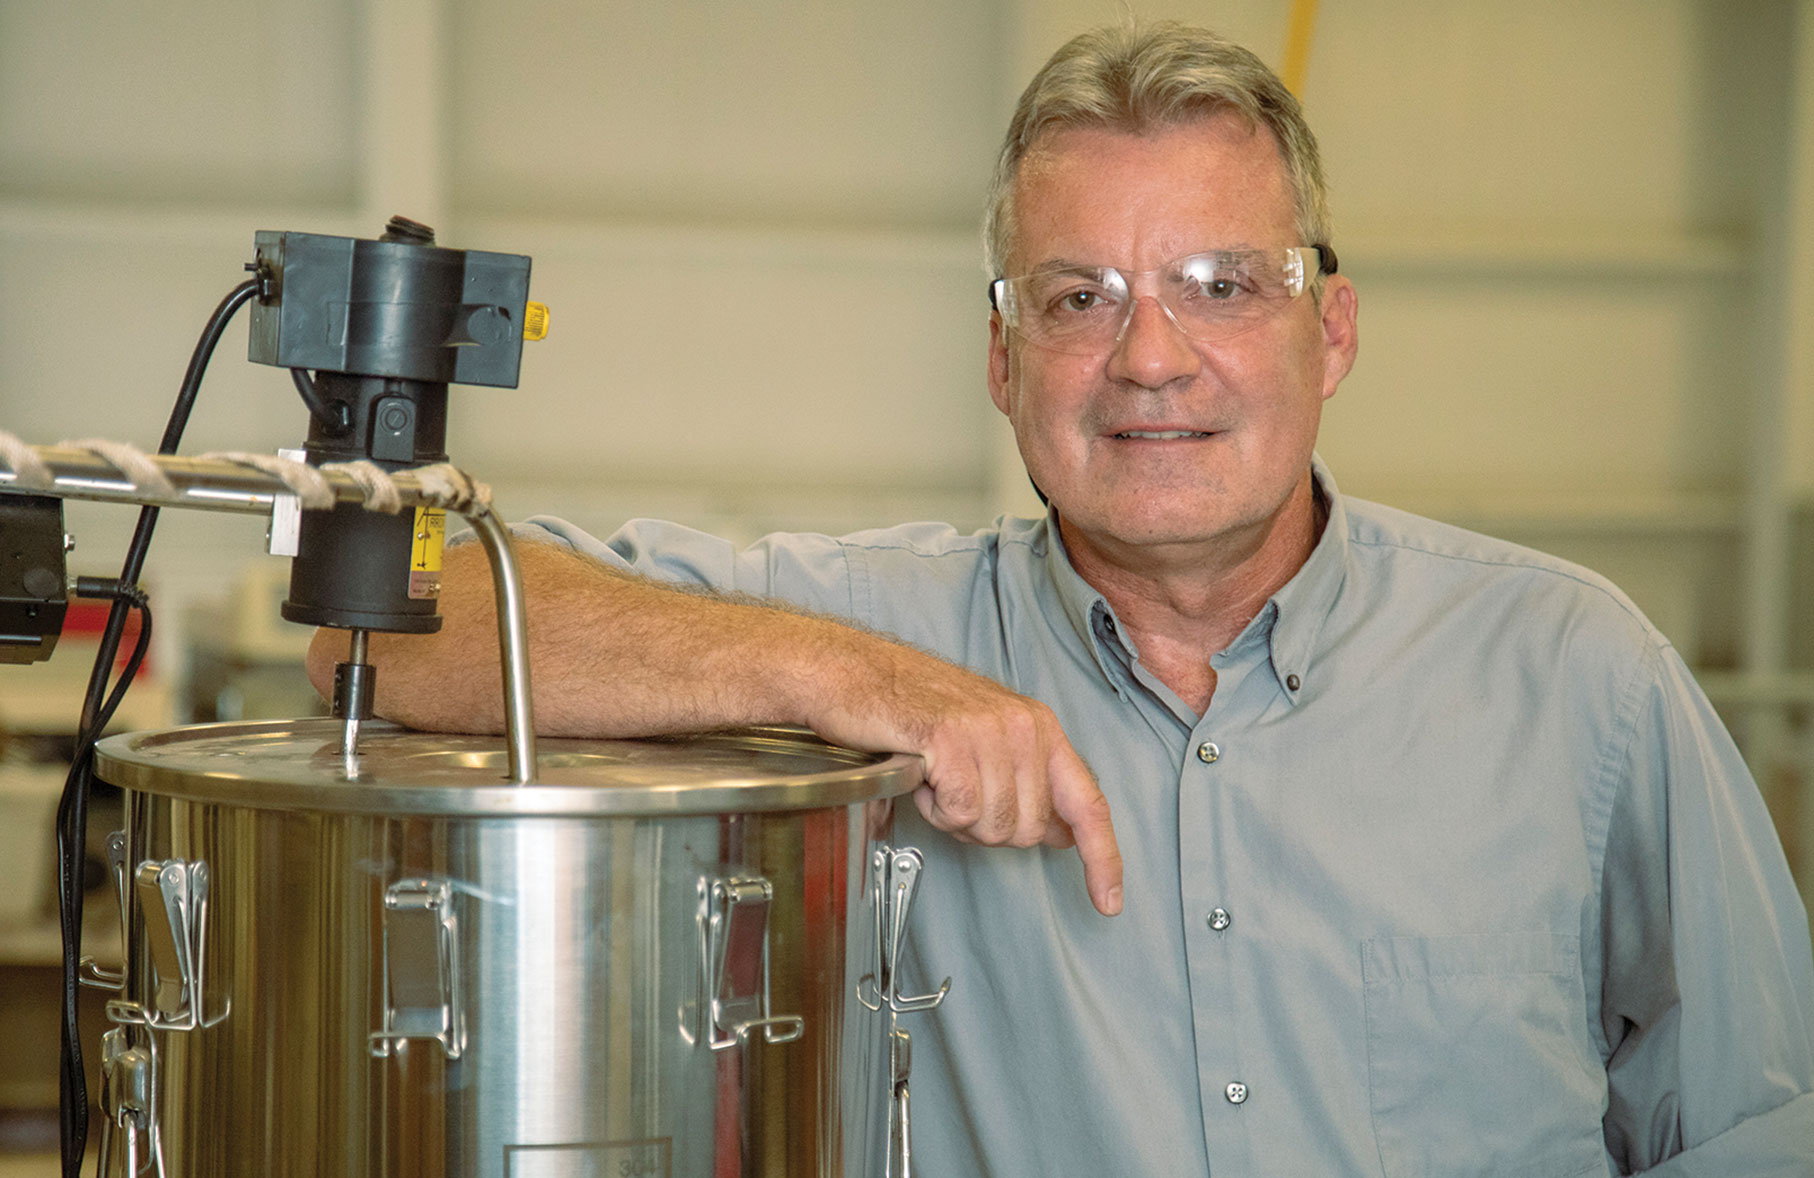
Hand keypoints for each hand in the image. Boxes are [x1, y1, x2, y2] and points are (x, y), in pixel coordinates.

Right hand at [810, 645, 1123, 916]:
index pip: (1089, 802)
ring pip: (993, 825)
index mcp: (1040, 727)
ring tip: (934, 777)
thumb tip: (1061, 834)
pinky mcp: (953, 740)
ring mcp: (991, 732)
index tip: (1109, 902)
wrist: (852, 673)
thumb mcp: (985, 739)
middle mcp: (1025, 726)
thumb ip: (1026, 782)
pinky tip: (921, 774)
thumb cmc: (910, 710)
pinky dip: (934, 807)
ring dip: (955, 816)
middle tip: (953, 794)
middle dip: (986, 829)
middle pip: (1028, 830)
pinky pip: (959, 811)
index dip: (1102, 858)